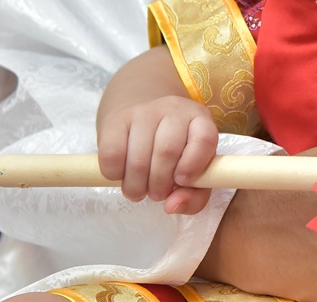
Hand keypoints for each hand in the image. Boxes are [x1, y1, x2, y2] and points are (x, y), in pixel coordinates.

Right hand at [97, 95, 218, 214]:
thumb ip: (194, 196)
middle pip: (167, 152)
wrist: (140, 116)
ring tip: (139, 190)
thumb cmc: (173, 152)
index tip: (181, 182)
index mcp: (200, 119)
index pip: (204, 139)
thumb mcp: (193, 171)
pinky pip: (112, 155)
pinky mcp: (116, 120)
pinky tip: (121, 175)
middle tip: (156, 194)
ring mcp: (144, 112)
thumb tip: (172, 206)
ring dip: (137, 186)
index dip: (193, 165)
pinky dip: (115, 175)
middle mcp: (174, 110)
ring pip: (138, 158)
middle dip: (160, 185)